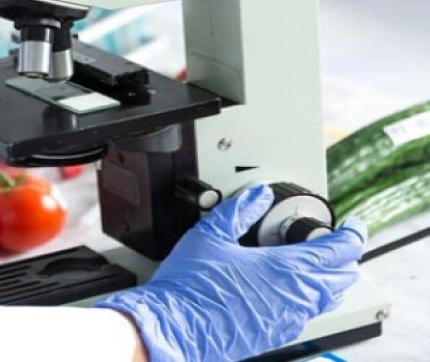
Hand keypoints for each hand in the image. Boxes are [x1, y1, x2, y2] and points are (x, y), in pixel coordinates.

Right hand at [96, 184, 365, 361]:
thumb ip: (238, 210)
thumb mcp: (209, 236)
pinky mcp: (278, 333)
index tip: (352, 225)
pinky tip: (288, 288)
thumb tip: (257, 195)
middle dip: (345, 256)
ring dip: (329, 278)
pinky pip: (309, 313)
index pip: (341, 250)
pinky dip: (311, 296)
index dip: (352, 234)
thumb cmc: (190, 287)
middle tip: (334, 241)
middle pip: (343, 276)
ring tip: (315, 263)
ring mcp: (289, 318)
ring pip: (329, 298)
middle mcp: (296, 296)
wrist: (175, 327)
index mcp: (286, 268)